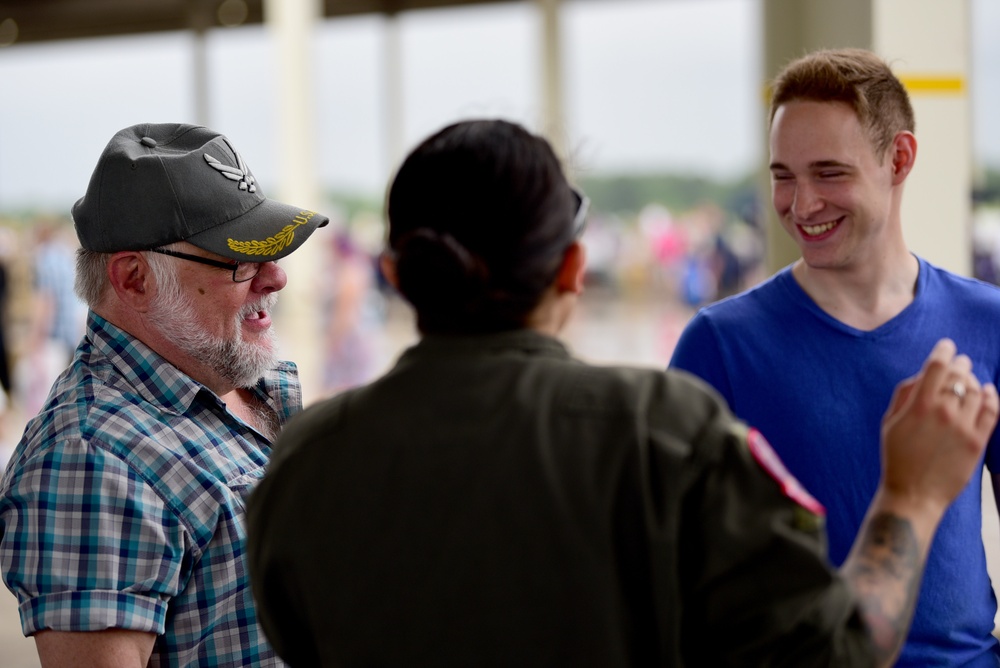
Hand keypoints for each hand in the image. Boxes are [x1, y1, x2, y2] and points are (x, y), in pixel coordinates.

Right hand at [880, 338, 998, 510]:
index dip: (943, 351)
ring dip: (973, 380)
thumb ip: (904, 395)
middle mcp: (944, 413)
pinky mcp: (977, 441)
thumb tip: (922, 375)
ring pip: (976, 390)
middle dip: (959, 364)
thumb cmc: (896, 457)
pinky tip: (987, 391)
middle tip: (959, 361)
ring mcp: (963, 427)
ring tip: (969, 379)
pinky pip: (990, 411)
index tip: (946, 346)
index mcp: (919, 406)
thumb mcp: (889, 422)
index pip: (936, 366)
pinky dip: (991, 397)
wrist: (913, 493)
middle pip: (958, 375)